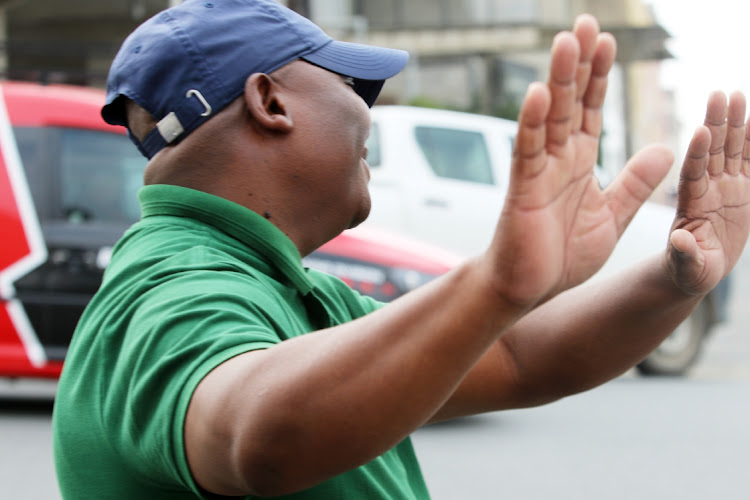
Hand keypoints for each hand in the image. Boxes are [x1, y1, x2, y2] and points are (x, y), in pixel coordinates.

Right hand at [486, 14, 673, 306]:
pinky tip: (539, 94)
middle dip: (580, 63)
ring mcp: (539, 172)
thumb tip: (664, 149)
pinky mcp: (522, 191)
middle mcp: (559, 160)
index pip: (593, 111)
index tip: (609, 42)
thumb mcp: (614, 216)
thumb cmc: (563, 255)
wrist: (529, 289)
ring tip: (567, 41)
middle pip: (572, 103)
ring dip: (560, 80)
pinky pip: (527, 152)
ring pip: (550, 118)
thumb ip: (636, 183)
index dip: (600, 77)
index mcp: (580, 164)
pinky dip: (532, 123)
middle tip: (585, 23)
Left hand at [667, 91, 749, 294]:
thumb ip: (685, 253)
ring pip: (730, 150)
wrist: (696, 268)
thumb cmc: (688, 270)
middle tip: (720, 94)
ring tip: (737, 94)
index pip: (693, 174)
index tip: (700, 131)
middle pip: (711, 151)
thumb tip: (679, 240)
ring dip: (735, 123)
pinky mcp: (742, 190)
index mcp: (691, 204)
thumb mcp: (687, 266)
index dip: (696, 153)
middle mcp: (707, 189)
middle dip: (717, 123)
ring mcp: (725, 187)